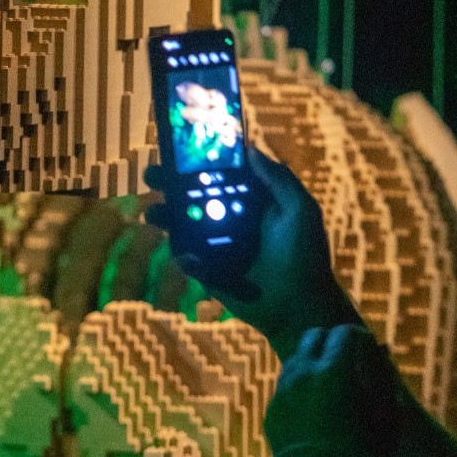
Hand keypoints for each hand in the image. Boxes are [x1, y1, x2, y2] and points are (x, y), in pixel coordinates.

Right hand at [145, 147, 361, 358]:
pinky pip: (188, 258)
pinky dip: (183, 255)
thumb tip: (249, 149)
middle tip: (151, 175)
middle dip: (169, 184)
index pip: (219, 175)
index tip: (178, 150)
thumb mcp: (300, 210)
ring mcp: (217, 245)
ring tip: (153, 214)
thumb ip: (277, 178)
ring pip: (183, 225)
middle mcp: (230, 218)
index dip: (198, 162)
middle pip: (193, 196)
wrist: (299, 307)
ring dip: (164, 216)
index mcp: (250, 200)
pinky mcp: (209, 270)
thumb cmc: (305, 255)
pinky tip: (188, 257)